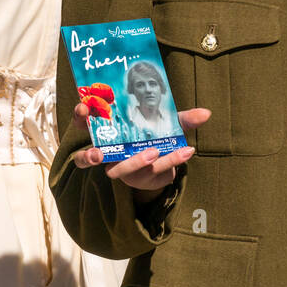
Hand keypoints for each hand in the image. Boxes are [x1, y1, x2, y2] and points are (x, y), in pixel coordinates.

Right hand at [68, 102, 210, 200]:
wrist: (165, 161)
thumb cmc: (155, 134)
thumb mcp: (165, 122)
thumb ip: (182, 118)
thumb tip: (206, 113)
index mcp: (106, 131)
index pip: (84, 123)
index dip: (80, 116)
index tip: (83, 107)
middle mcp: (108, 153)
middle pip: (90, 156)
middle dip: (90, 154)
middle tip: (98, 152)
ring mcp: (121, 169)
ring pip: (120, 171)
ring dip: (134, 162)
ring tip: (152, 153)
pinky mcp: (140, 180)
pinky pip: (150, 174)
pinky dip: (171, 162)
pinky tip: (186, 152)